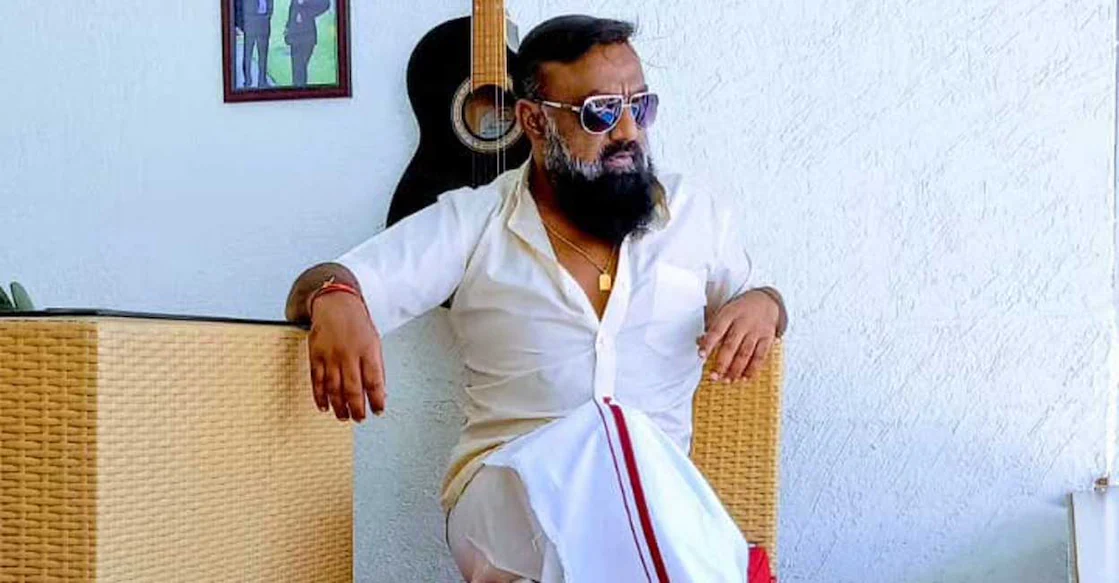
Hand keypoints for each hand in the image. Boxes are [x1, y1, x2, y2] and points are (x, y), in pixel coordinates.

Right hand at [307, 293, 385, 421]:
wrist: (335, 303)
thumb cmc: (358, 324)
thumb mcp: (375, 342)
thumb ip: (377, 367)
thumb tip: (381, 393)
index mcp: (368, 350)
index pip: (374, 381)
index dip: (377, 399)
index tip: (378, 411)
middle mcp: (349, 354)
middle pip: (353, 388)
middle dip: (357, 408)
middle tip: (359, 419)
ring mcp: (331, 355)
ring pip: (334, 387)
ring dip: (339, 406)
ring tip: (344, 417)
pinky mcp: (316, 355)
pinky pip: (317, 380)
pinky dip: (320, 396)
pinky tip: (324, 406)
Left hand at [697, 290, 780, 382]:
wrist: (765, 300)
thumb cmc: (739, 310)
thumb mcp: (725, 312)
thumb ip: (713, 327)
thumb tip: (699, 342)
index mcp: (729, 313)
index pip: (717, 330)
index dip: (708, 343)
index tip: (701, 356)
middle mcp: (743, 322)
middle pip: (731, 345)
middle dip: (722, 363)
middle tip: (714, 376)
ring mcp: (756, 331)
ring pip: (745, 353)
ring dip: (735, 369)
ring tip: (727, 380)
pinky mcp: (768, 338)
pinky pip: (760, 356)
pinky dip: (752, 369)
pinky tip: (744, 378)